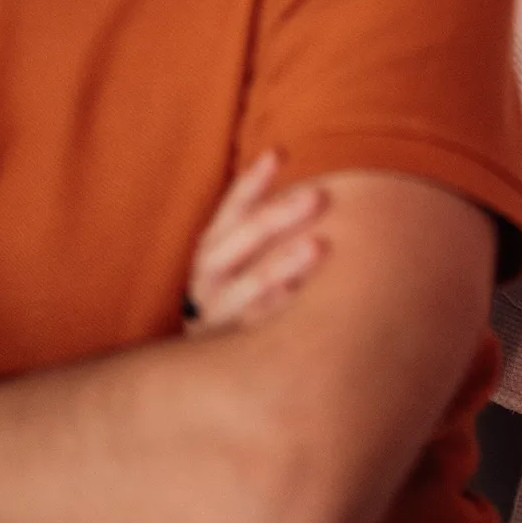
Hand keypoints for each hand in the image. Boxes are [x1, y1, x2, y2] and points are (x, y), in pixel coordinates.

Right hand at [184, 152, 326, 334]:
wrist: (202, 369)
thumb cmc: (234, 294)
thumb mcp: (236, 257)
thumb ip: (257, 221)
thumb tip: (291, 166)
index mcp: (211, 250)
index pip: (230, 210)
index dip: (252, 183)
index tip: (279, 153)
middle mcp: (207, 280)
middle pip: (241, 240)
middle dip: (279, 215)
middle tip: (318, 195)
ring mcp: (216, 315)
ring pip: (247, 286)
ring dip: (282, 264)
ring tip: (317, 244)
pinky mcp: (229, 351)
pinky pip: (257, 332)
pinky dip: (280, 315)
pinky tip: (307, 302)